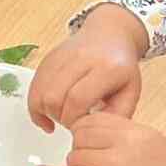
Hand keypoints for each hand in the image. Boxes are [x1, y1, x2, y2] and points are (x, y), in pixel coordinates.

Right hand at [29, 4, 148, 129]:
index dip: (74, 119)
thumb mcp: (131, 91)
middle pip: (54, 96)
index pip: (78, 99)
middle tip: (69, 123)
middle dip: (58, 117)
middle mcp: (81, 58)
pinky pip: (34, 85)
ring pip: (40, 91)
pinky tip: (45, 112)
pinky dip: (35, 103)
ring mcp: (61, 56)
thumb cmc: (122, 67)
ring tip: (58, 117)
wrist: (109, 34)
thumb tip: (94, 130)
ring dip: (44, 111)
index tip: (80, 128)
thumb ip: (118, 114)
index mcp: (107, 68)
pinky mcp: (47, 57)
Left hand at [34, 113, 165, 165]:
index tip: (88, 139)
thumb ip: (128, 137)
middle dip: (81, 147)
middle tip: (92, 162)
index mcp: (138, 132)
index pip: (97, 118)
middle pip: (81, 135)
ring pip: (74, 155)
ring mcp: (111, 163)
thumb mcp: (156, 148)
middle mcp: (124, 143)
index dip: (87, 129)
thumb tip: (99, 133)